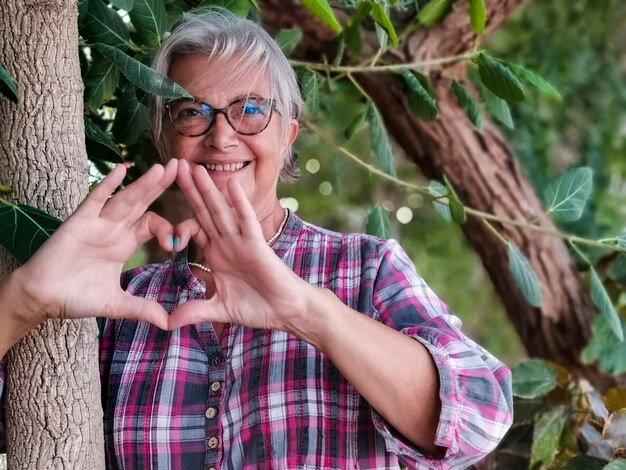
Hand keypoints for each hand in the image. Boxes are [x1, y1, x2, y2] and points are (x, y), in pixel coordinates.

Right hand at [10, 159, 194, 329]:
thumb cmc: (76, 296)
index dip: (168, 228)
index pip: (153, 225)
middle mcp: (114, 229)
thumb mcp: (116, 304)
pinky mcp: (79, 222)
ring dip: (142, 184)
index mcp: (125, 243)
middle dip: (161, 186)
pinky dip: (107, 186)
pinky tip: (121, 170)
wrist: (43, 298)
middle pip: (143, 203)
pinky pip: (95, 200)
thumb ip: (142, 309)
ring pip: (124, 199)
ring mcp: (98, 223)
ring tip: (161, 169)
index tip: (177, 243)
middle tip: (180, 168)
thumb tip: (169, 323)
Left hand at [168, 160, 311, 330]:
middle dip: (190, 191)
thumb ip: (195, 311)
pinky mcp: (257, 244)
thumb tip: (168, 324)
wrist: (286, 311)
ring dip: (208, 190)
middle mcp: (227, 243)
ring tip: (195, 168)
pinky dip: (239, 203)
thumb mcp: (219, 310)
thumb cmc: (258, 307)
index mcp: (216, 255)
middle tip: (175, 166)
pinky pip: (246, 220)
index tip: (162, 210)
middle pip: (204, 212)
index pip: (193, 230)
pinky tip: (231, 185)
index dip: (177, 217)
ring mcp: (242, 241)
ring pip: (221, 211)